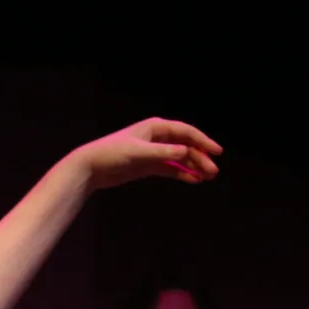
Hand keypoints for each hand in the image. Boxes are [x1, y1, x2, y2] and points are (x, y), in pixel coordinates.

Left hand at [76, 118, 222, 189]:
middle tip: (214, 172)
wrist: (91, 167)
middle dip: (201, 157)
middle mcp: (157, 137)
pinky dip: (182, 173)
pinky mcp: (149, 165)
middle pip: (186, 145)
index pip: (186, 132)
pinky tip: (193, 180)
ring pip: (180, 158)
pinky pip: (170, 168)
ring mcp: (154, 152)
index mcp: (156, 127)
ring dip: (194, 166)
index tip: (217, 152)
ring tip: (207, 177)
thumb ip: (164, 152)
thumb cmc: (113, 154)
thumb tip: (187, 151)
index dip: (203, 141)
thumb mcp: (140, 152)